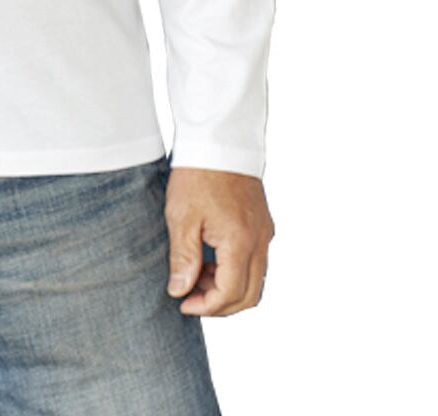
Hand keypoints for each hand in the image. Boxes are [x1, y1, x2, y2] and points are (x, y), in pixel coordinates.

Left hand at [165, 167, 273, 316]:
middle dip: (220, 305)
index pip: (230, 294)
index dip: (206, 307)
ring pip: (255, 279)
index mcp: (241, 242)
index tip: (182, 303)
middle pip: (250, 295)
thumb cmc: (198, 173)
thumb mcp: (182, 217)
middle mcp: (260, 241)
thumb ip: (184, 258)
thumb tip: (180, 290)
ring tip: (196, 275)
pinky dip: (235, 270)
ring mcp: (264, 232)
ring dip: (228, 287)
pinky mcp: (262, 223)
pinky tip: (209, 258)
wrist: (219, 139)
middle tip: (190, 297)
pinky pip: (256, 260)